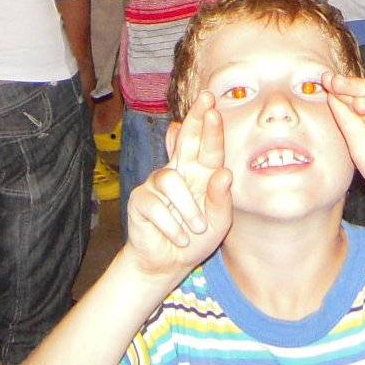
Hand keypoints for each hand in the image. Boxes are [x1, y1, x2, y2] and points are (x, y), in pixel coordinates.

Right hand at [122, 93, 231, 281]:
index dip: (209, 125)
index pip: (207, 146)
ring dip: (188, 209)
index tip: (213, 104)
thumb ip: (221, 199)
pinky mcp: (140, 199)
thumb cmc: (196, 238)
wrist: (168, 263)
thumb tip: (224, 171)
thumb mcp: (217, 223)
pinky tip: (179, 237)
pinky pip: (155, 205)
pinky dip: (171, 225)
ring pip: (170, 179)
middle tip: (206, 101)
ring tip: (196, 229)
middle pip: (186, 139)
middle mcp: (180, 171)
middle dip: (196, 119)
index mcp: (202, 173)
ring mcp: (157, 183)